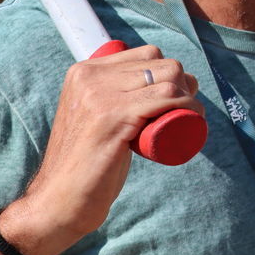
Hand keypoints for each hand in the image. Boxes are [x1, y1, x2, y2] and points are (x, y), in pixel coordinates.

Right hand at [0, 45, 202, 254]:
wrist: (59, 201)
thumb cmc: (84, 165)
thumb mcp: (91, 117)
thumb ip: (104, 99)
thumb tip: (139, 88)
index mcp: (84, 71)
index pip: (145, 54)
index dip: (169, 72)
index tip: (178, 96)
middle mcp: (89, 76)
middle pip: (159, 63)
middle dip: (182, 83)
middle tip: (185, 111)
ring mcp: (100, 95)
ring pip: (167, 78)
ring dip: (189, 96)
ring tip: (190, 117)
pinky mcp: (113, 116)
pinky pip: (166, 97)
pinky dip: (188, 105)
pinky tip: (195, 116)